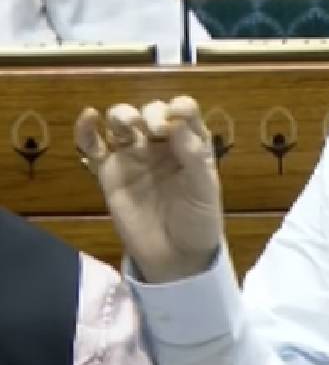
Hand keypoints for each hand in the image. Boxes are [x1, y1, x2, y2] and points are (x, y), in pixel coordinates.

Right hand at [75, 96, 223, 283]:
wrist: (175, 255)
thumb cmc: (198, 220)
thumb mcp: (205, 189)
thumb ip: (193, 155)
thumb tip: (177, 122)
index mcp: (191, 142)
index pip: (183, 110)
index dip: (178, 109)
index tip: (174, 123)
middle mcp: (162, 143)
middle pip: (151, 111)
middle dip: (151, 113)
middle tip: (154, 130)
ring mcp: (134, 155)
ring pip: (122, 121)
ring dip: (122, 115)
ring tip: (127, 125)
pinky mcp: (109, 172)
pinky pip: (94, 146)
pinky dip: (87, 130)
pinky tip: (88, 117)